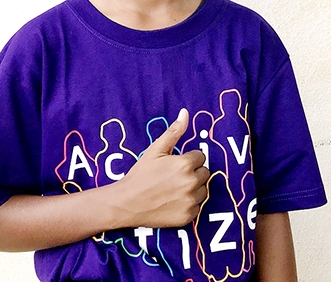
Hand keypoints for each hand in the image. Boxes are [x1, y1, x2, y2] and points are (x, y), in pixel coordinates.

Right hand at [112, 108, 209, 228]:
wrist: (126, 203)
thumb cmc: (140, 175)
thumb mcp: (155, 150)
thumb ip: (174, 131)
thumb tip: (185, 113)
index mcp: (185, 164)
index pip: (200, 157)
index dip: (188, 160)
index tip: (175, 165)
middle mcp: (191, 182)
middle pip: (204, 173)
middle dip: (193, 173)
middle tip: (174, 177)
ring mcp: (190, 201)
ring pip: (203, 190)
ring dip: (193, 189)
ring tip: (174, 189)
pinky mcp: (188, 217)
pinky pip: (197, 207)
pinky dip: (188, 204)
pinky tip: (173, 202)